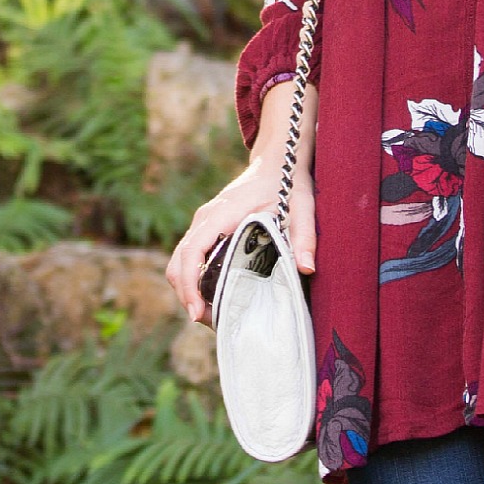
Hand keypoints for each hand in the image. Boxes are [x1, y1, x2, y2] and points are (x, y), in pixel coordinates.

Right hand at [166, 147, 315, 323]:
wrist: (276, 160)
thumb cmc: (288, 182)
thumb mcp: (302, 206)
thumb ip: (304, 237)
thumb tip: (306, 269)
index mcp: (221, 215)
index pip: (192, 252)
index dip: (189, 284)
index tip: (197, 313)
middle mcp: (204, 219)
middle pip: (178, 263)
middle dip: (187, 296)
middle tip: (212, 323)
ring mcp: (203, 224)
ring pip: (180, 263)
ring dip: (189, 290)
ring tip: (215, 315)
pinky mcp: (206, 229)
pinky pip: (189, 258)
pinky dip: (194, 280)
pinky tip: (215, 296)